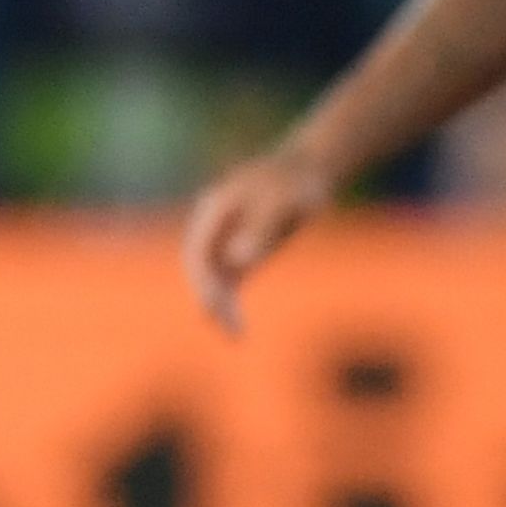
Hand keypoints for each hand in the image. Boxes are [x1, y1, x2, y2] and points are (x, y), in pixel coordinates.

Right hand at [181, 139, 330, 335]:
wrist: (307, 171)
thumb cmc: (297, 183)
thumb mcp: (284, 201)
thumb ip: (261, 228)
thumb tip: (236, 260)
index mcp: (215, 209)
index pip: (198, 251)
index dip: (202, 280)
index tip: (214, 305)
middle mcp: (213, 226)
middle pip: (200, 268)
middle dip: (210, 299)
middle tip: (227, 327)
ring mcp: (225, 238)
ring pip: (212, 278)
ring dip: (219, 307)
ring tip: (236, 335)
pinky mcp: (240, 249)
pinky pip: (228, 281)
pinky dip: (230, 303)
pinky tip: (239, 327)